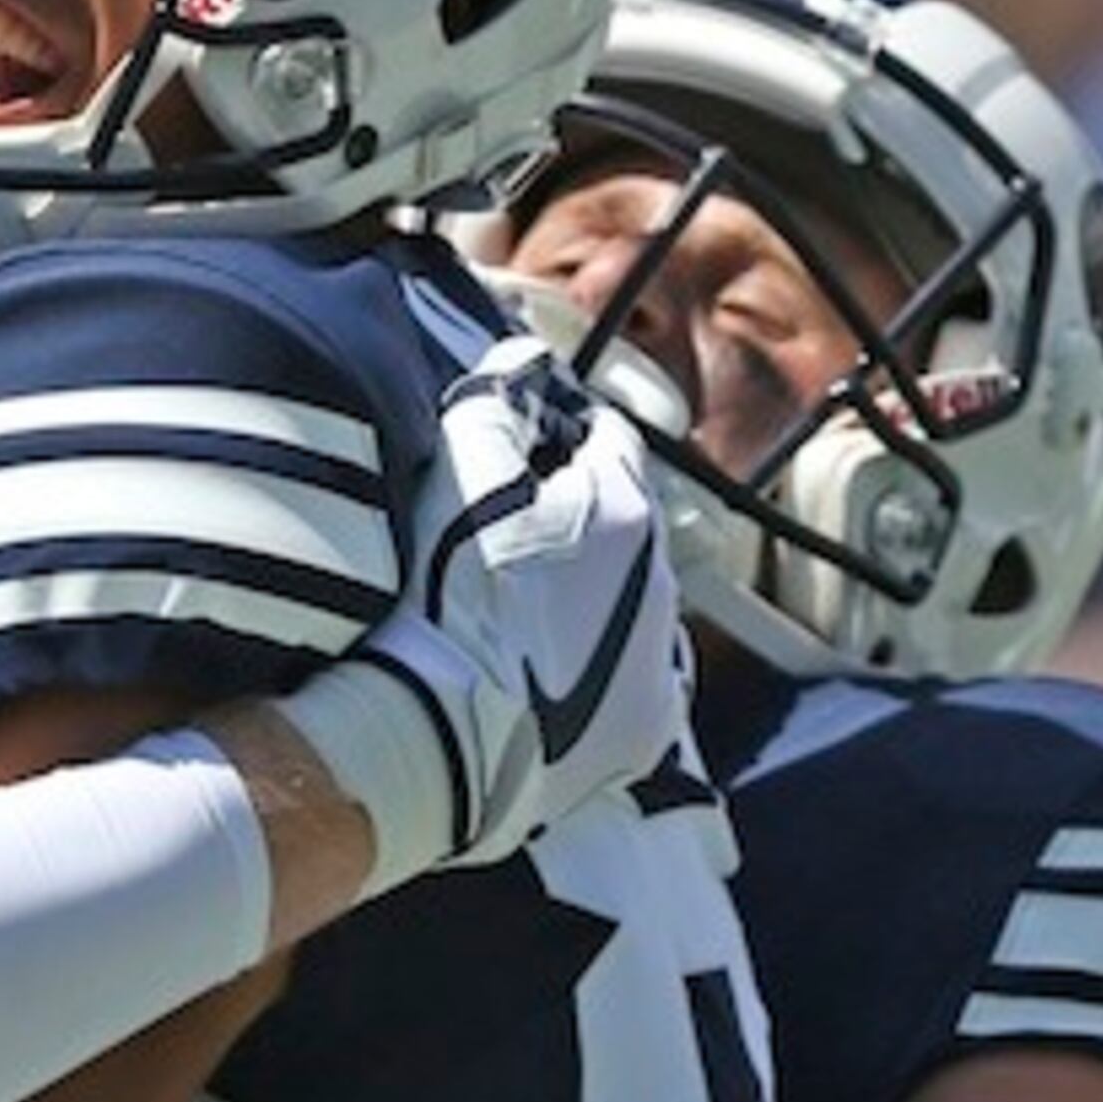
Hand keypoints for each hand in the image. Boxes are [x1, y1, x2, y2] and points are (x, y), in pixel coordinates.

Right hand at [280, 335, 689, 889]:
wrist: (439, 739)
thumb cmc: (445, 601)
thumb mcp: (456, 473)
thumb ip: (493, 403)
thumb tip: (521, 362)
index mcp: (625, 511)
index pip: (604, 439)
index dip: (552, 437)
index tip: (507, 456)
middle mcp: (663, 585)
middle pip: (620, 522)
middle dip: (573, 518)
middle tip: (497, 538)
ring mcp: (660, 665)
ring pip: (628, 603)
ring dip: (585, 596)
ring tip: (514, 614)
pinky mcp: (644, 734)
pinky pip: (633, 683)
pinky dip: (597, 671)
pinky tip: (543, 673)